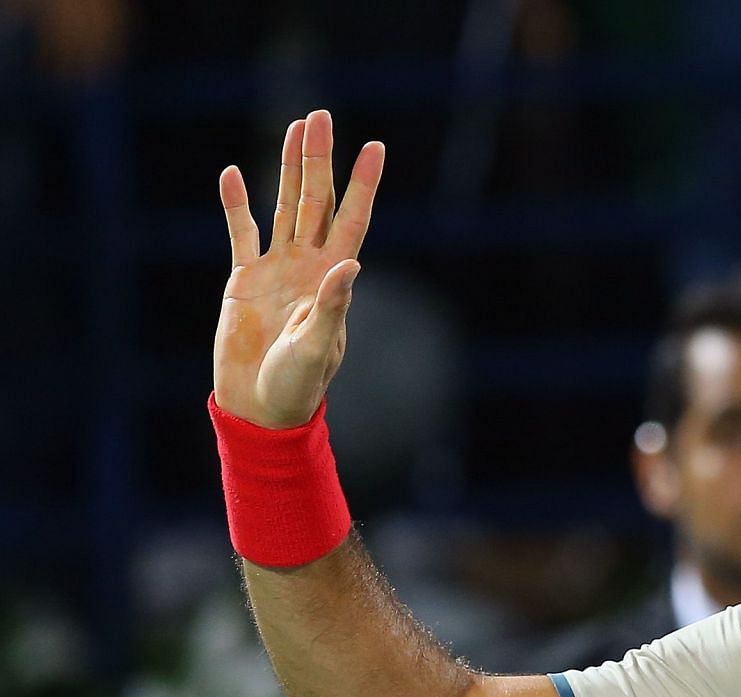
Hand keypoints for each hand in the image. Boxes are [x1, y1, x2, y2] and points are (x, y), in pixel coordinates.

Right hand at [213, 110, 384, 428]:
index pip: (352, 219)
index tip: (375, 146)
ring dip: (288, 168)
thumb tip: (349, 265)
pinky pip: (241, 233)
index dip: (363, 184)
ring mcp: (277, 269)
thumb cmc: (298, 384)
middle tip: (320, 115)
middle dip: (319, 159)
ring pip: (284, 206)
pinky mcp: (245, 280)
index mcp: (333, 278)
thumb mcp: (318, 345)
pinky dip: (236, 205)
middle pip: (316, 200)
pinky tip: (233, 173)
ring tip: (294, 128)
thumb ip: (332, 306)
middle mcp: (309, 265)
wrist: (261, 405)